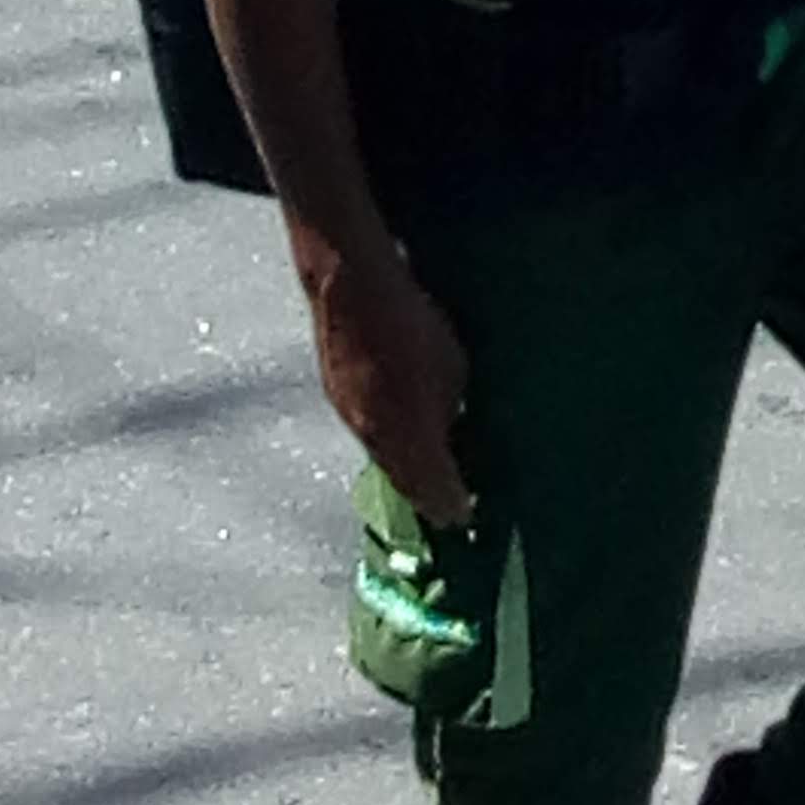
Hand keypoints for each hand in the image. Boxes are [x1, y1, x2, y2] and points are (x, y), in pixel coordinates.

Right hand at [307, 243, 475, 523]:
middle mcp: (376, 439)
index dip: (451, 506)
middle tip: (448, 511)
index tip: (466, 517)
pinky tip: (402, 438)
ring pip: (384, 461)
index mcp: (407, 436)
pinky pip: (370, 437)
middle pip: (405, 485)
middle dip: (428, 499)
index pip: (434, 490)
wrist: (348, 288)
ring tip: (429, 480)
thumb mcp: (451, 369)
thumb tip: (447, 429)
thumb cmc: (412, 324)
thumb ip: (448, 408)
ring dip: (406, 475)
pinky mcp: (338, 399)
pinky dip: (389, 447)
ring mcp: (351, 420)